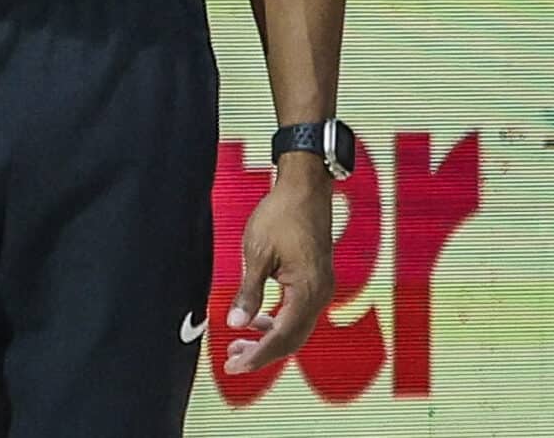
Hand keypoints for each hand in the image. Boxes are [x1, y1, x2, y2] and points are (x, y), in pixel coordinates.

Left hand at [226, 162, 333, 372]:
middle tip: (231, 361)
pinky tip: (258, 320)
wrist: (306, 186)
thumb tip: (234, 324)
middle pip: (293, 339)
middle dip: (262, 353)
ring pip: (296, 328)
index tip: (232, 367)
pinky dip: (278, 322)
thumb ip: (248, 292)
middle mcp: (321, 293)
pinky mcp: (318, 279)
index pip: (282, 337)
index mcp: (308, 290)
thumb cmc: (282, 213)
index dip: (257, 356)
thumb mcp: (258, 253)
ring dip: (269, 339)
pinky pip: (299, 312)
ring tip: (238, 345)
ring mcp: (322, 287)